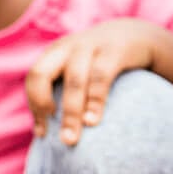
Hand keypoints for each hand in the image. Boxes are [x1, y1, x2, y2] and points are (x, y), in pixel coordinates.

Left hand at [26, 19, 162, 144]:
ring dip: (70, 111)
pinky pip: (100, 76)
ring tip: (70, 138)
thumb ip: (63, 91)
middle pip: (41, 73)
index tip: (42, 134)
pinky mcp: (113, 50)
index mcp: (54, 54)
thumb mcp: (79, 69)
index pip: (33, 79)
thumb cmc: (102, 62)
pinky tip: (92, 121)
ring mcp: (90, 46)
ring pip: (73, 80)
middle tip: (49, 134)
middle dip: (41, 104)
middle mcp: (67, 48)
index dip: (34, 106)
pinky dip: (95, 100)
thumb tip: (41, 132)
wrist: (139, 35)